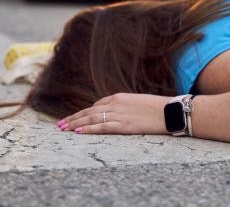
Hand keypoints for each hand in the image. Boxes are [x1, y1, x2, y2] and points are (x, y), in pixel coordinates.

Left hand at [57, 93, 171, 134]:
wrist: (170, 111)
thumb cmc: (157, 108)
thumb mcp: (136, 103)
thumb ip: (123, 107)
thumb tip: (112, 114)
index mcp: (119, 97)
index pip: (96, 105)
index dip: (83, 113)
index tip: (73, 119)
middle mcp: (115, 104)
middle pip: (89, 112)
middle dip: (73, 118)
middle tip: (59, 125)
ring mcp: (119, 114)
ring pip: (91, 119)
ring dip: (75, 124)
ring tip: (63, 129)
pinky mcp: (123, 125)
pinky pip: (101, 127)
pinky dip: (88, 129)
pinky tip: (77, 132)